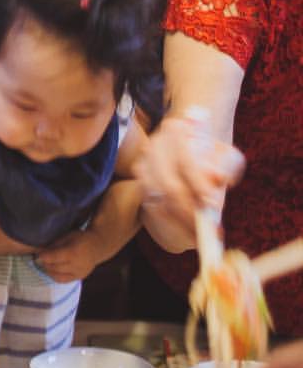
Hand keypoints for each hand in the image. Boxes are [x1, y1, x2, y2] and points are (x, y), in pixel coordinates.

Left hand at [36, 229, 103, 282]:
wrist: (97, 246)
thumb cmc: (80, 239)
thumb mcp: (67, 237)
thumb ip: (54, 245)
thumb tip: (40, 252)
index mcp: (73, 252)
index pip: (54, 257)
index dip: (44, 257)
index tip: (38, 255)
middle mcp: (76, 264)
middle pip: (54, 267)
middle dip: (45, 263)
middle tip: (39, 259)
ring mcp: (78, 273)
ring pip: (57, 275)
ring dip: (48, 270)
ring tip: (45, 264)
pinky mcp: (79, 277)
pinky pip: (63, 280)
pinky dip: (55, 276)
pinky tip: (52, 270)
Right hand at [136, 111, 243, 244]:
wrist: (185, 143)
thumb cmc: (209, 152)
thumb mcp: (224, 153)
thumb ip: (227, 165)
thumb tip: (219, 181)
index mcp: (177, 131)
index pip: (186, 163)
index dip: (200, 187)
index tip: (214, 206)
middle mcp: (155, 147)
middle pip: (169, 187)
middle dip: (189, 213)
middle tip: (207, 230)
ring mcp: (143, 165)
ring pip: (158, 201)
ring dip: (179, 221)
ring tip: (198, 235)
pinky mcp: (139, 182)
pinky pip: (152, 207)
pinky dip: (169, 220)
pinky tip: (185, 228)